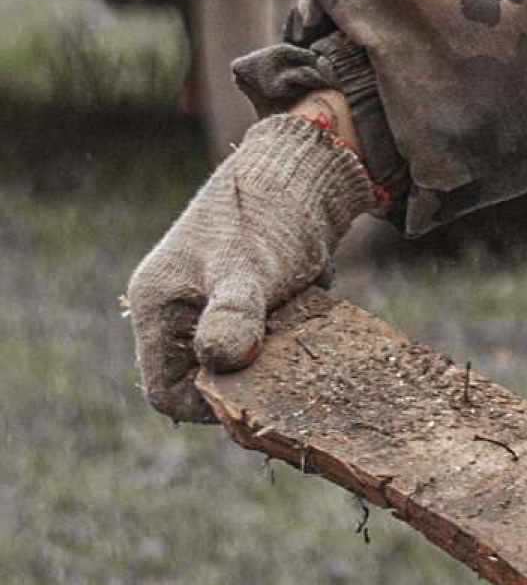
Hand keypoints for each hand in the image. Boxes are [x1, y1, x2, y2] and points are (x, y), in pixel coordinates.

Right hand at [124, 107, 376, 422]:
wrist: (304, 177)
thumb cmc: (268, 216)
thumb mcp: (248, 267)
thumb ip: (234, 313)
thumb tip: (225, 360)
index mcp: (158, 305)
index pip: (165, 393)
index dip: (206, 406)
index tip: (255, 397)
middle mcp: (178, 313)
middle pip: (202, 384)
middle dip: (245, 385)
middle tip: (288, 373)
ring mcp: (210, 310)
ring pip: (237, 368)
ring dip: (270, 367)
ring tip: (300, 343)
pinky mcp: (245, 307)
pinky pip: (261, 347)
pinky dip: (286, 347)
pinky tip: (310, 328)